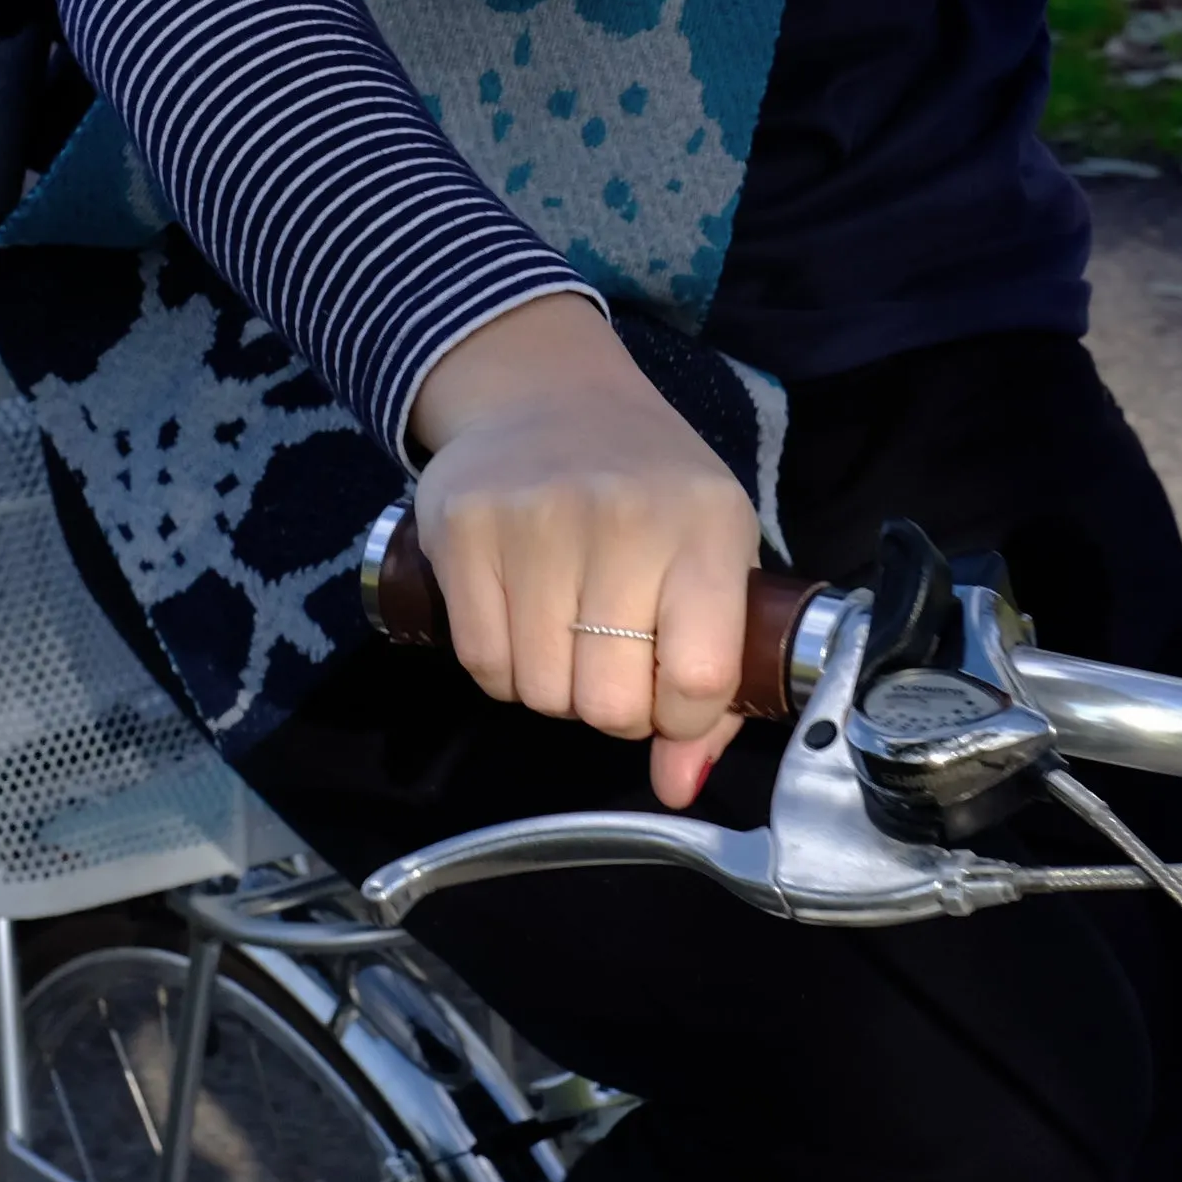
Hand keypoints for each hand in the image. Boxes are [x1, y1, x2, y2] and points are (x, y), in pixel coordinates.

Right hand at [408, 294, 761, 809]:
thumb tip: (679, 789)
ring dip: (552, 687)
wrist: (550, 392)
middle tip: (610, 659)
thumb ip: (715, 680)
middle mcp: (627, 516)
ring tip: (565, 631)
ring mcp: (539, 516)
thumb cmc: (651, 488)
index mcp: (708, 525)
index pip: (701, 677)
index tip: (670, 693)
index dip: (681, 716)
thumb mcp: (712, 559)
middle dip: (610, 706)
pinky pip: (481, 663)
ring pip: (539, 693)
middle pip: (608, 702)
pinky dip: (501, 668)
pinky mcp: (466, 524)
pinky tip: (520, 622)